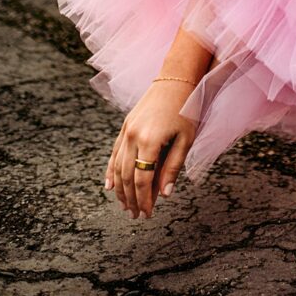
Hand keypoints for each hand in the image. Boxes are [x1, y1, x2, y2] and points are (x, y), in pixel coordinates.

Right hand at [105, 80, 197, 218]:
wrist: (175, 80)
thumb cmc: (186, 110)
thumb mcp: (186, 140)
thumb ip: (173, 167)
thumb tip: (164, 195)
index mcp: (150, 141)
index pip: (143, 179)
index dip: (144, 199)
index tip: (148, 214)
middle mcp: (133, 136)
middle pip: (128, 176)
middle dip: (131, 199)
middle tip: (136, 216)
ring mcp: (126, 131)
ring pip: (117, 167)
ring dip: (120, 189)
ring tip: (125, 206)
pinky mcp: (125, 126)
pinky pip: (114, 154)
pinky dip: (111, 172)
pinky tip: (109, 186)